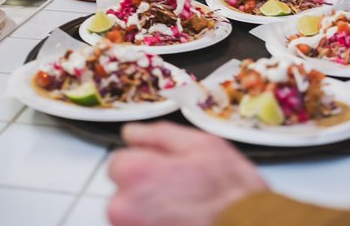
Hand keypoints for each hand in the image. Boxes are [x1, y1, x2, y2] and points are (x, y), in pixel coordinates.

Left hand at [108, 122, 266, 225]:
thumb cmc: (229, 194)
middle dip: (147, 187)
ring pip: (134, 213)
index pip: (120, 161)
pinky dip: (158, 224)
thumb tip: (132, 132)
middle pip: (124, 189)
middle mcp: (124, 208)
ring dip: (152, 208)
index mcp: (135, 174)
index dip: (147, 161)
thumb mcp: (201, 145)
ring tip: (185, 208)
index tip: (168, 168)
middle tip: (182, 189)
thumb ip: (158, 134)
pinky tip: (182, 220)